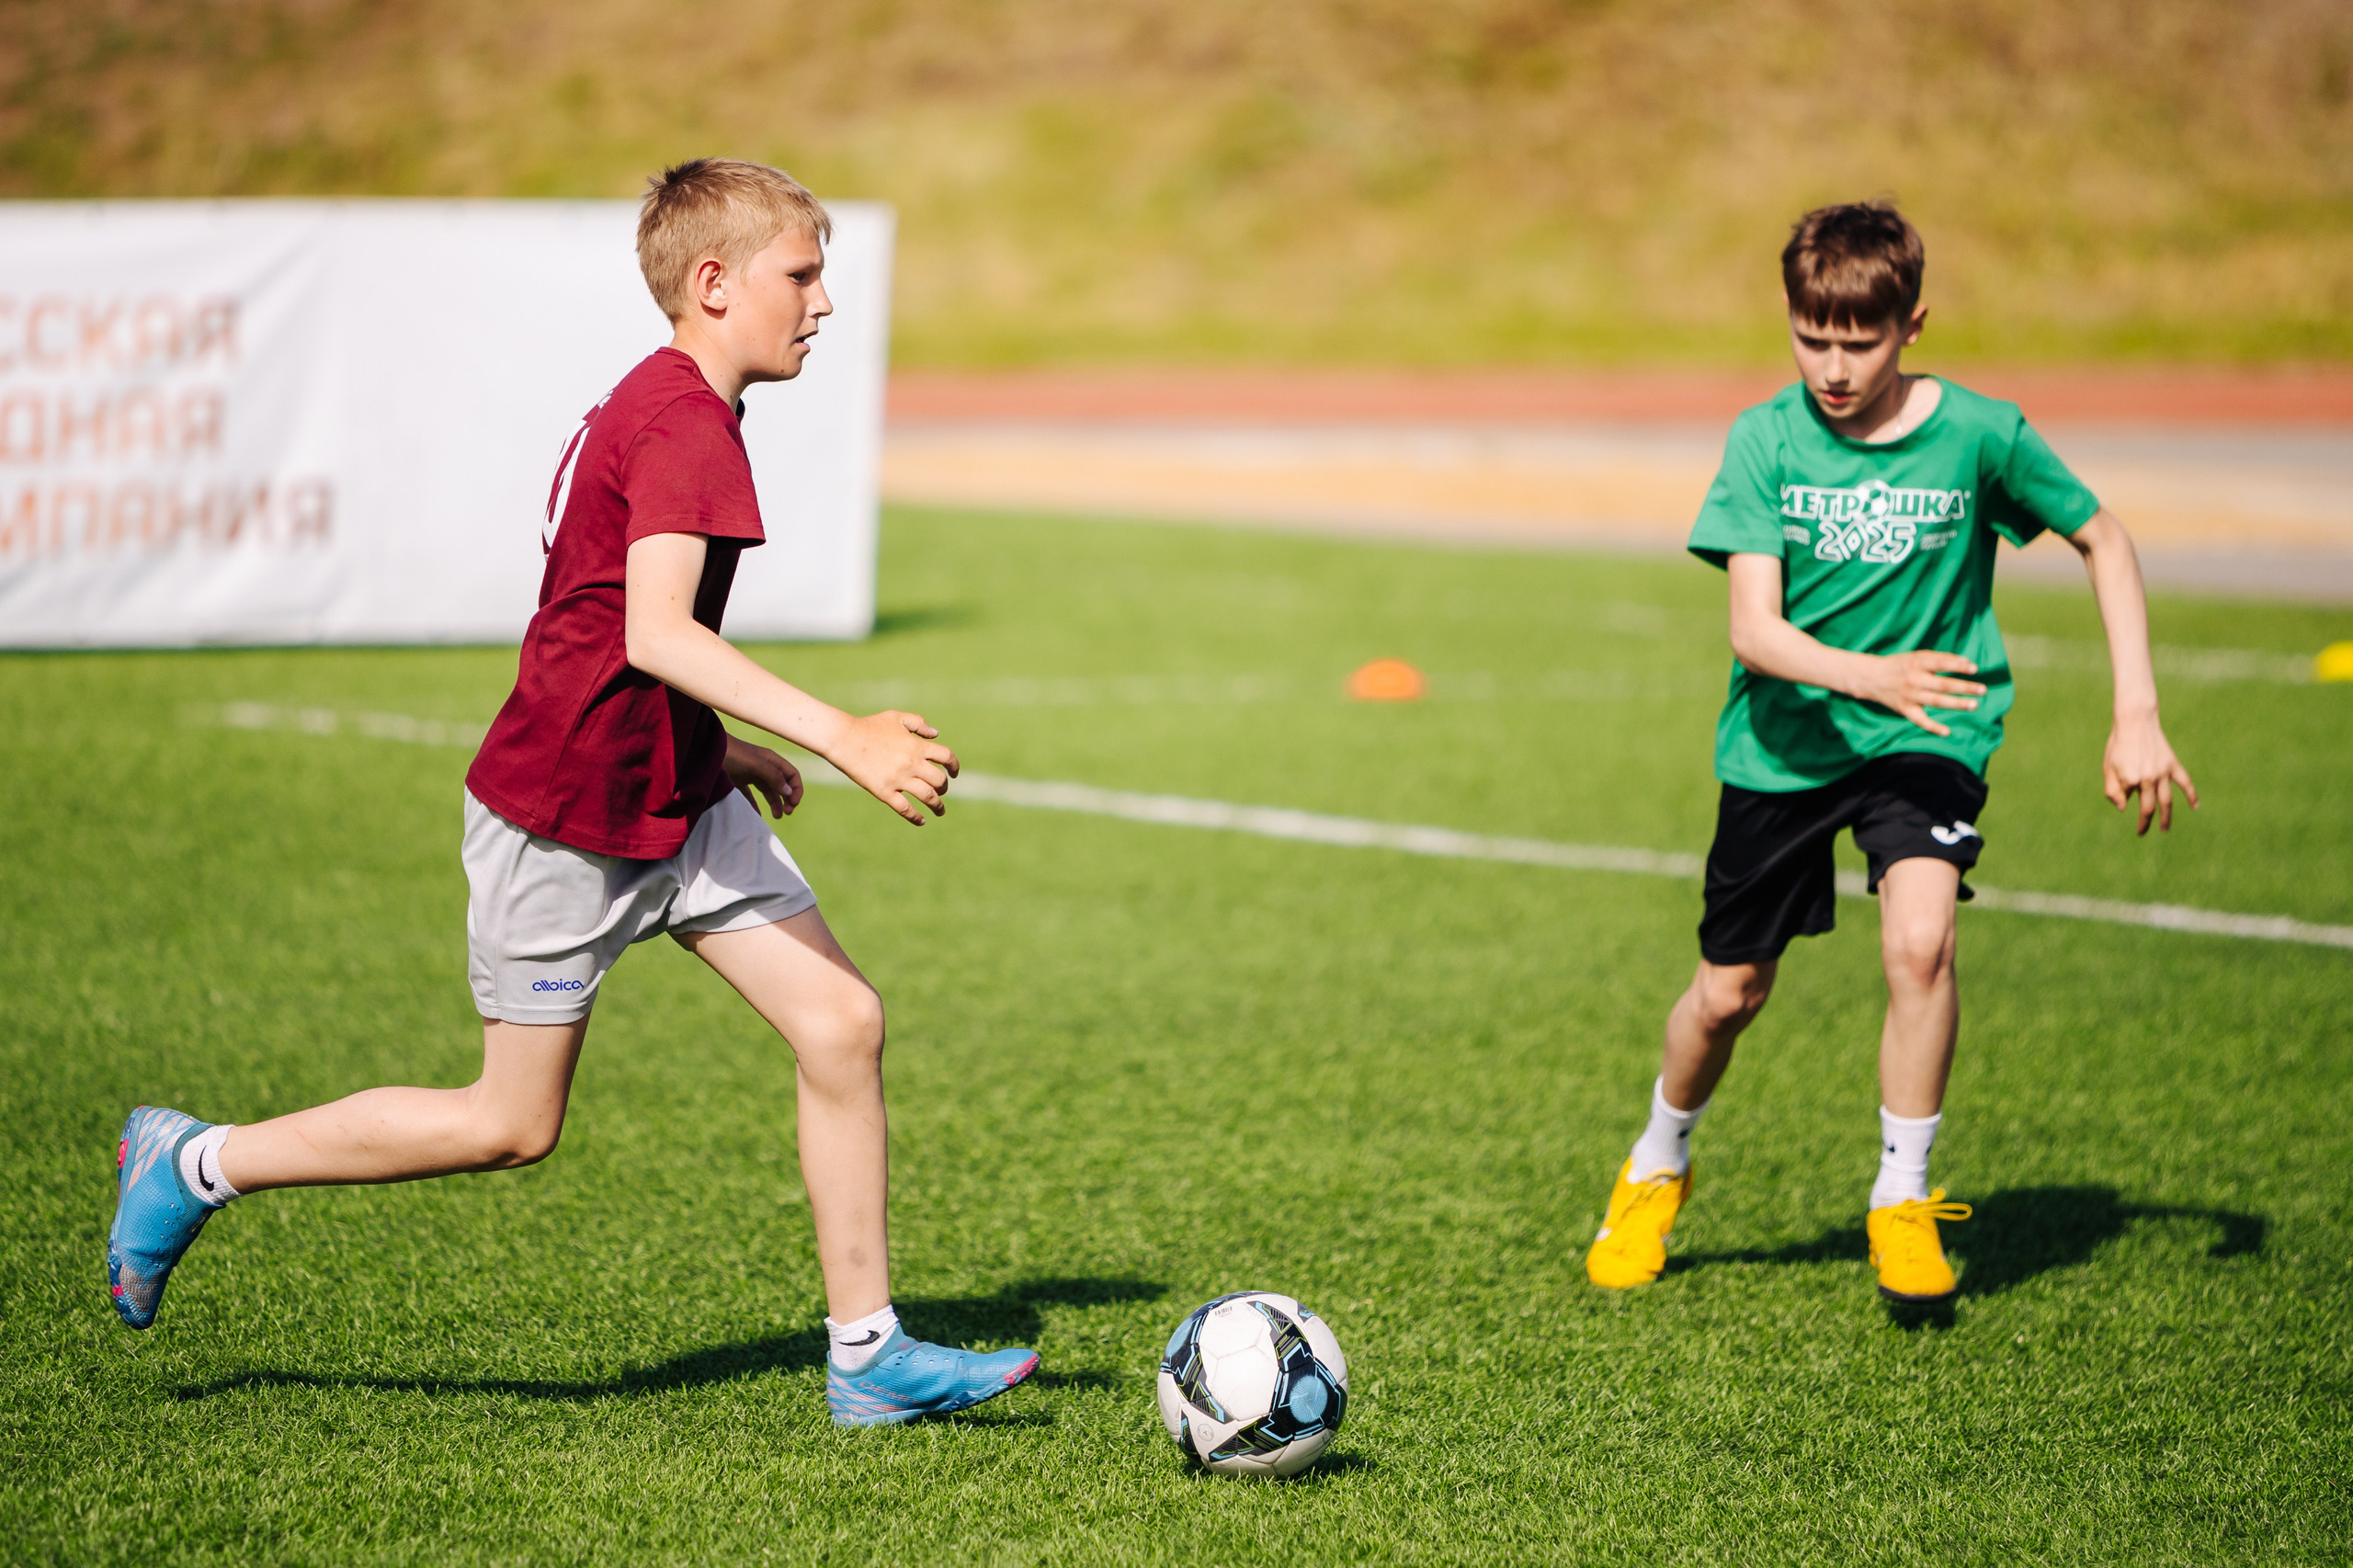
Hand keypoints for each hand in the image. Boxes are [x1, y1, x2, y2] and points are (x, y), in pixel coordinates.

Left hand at [723, 734, 803, 817]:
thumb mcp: (755, 763)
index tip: (793, 804)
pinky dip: (755, 805)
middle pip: (782, 784)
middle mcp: (764, 766)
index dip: (796, 789)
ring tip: (777, 816)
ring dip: (775, 803)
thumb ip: (772, 776)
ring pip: (769, 790)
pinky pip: (751, 795)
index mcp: (771, 760)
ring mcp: (751, 773)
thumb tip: (789, 792)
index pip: (792, 775)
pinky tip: (757, 815)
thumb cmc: (732, 753)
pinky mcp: (738, 780)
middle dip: (787, 798)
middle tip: (786, 813)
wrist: (705, 749)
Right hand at [825, 710, 957, 824]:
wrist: (844, 739)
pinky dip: (916, 817)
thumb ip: (919, 724)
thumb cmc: (869, 726)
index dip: (954, 766)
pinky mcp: (884, 792)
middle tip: (941, 791)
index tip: (954, 773)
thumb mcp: (896, 717)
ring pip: (927, 797)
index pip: (946, 757)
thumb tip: (936, 735)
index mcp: (917, 746)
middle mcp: (911, 764)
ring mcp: (898, 779)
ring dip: (937, 806)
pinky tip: (922, 821)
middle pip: (939, 780)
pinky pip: (905, 809)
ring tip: (940, 811)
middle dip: (944, 788)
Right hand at [1859, 650, 1986, 736]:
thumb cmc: (1899, 665)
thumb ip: (1940, 658)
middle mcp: (1914, 679)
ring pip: (1936, 702)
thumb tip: (1966, 663)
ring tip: (1974, 705)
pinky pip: (1920, 721)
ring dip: (1956, 704)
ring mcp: (1910, 696)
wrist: (1870, 678)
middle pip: (1943, 685)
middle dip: (1964, 687)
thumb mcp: (1916, 656)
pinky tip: (1947, 732)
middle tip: (1983, 690)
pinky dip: (1933, 727)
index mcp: (1917, 663)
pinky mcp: (1905, 710)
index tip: (1975, 669)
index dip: (1958, 666)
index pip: (1941, 663)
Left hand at [2103, 710, 2197, 833]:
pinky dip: (2191, 795)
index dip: (2122, 797)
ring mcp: (2162, 773)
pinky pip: (2185, 783)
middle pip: (2148, 808)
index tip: (2121, 796)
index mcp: (2130, 779)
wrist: (2136, 722)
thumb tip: (2124, 808)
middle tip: (2142, 832)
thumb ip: (2112, 790)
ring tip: (2164, 829)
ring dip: (2166, 817)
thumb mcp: (2107, 767)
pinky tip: (2195, 807)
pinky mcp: (2172, 765)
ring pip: (2166, 801)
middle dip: (2145, 822)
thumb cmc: (2118, 745)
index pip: (2125, 798)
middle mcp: (2148, 779)